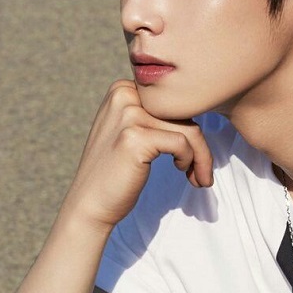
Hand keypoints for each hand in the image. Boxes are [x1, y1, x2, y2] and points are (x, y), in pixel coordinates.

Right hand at [60, 79, 213, 231]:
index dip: (190, 127)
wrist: (89, 204)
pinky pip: (182, 142)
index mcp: (123, 88)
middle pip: (184, 113)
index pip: (173, 102)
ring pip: (189, 128)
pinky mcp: (135, 137)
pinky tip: (182, 172)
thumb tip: (196, 104)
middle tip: (203, 171)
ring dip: (201, 156)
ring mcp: (128, 115)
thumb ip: (152, 113)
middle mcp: (124, 95)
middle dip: (200, 144)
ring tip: (199, 178)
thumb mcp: (130, 130)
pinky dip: (189, 160)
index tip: (196, 153)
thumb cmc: (117, 171)